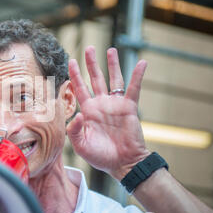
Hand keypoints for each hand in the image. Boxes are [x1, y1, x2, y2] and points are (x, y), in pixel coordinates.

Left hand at [66, 46, 150, 180]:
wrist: (122, 164)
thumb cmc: (100, 156)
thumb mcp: (80, 145)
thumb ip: (74, 130)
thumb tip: (77, 114)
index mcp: (88, 111)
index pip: (79, 88)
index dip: (75, 75)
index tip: (71, 60)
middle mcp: (101, 104)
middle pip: (95, 78)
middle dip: (91, 63)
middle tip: (89, 48)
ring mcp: (115, 104)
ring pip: (114, 79)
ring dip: (112, 64)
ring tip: (110, 49)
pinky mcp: (129, 107)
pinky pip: (134, 89)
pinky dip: (138, 75)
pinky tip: (141, 62)